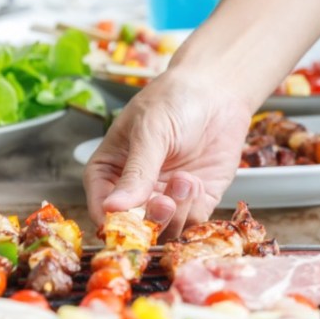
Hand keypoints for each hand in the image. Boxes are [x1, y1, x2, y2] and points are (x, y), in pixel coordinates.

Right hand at [84, 70, 252, 234]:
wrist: (218, 89)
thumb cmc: (174, 99)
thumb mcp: (150, 131)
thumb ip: (136, 172)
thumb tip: (112, 209)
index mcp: (109, 171)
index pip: (101, 208)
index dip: (113, 222)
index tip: (128, 223)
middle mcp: (135, 190)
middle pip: (134, 227)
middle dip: (150, 221)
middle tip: (163, 203)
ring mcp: (166, 197)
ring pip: (164, 229)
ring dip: (175, 214)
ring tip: (185, 181)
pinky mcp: (197, 201)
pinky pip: (191, 223)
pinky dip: (193, 209)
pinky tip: (196, 182)